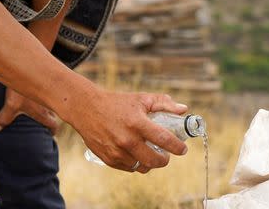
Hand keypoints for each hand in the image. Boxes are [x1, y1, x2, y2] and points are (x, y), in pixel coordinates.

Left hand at [0, 87, 59, 134]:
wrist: (30, 67)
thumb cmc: (24, 90)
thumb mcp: (12, 104)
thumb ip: (4, 118)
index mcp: (42, 113)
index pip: (53, 125)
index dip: (52, 130)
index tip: (50, 133)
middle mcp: (49, 105)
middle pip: (54, 115)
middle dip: (50, 119)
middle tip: (45, 122)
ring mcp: (49, 93)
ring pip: (51, 102)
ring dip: (47, 105)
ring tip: (39, 107)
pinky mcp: (46, 83)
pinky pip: (48, 90)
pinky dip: (43, 92)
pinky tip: (34, 91)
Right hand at [67, 87, 188, 173]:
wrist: (85, 108)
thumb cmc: (115, 102)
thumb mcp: (140, 99)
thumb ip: (163, 103)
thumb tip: (183, 110)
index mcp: (137, 123)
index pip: (164, 140)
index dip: (178, 147)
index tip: (182, 149)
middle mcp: (127, 139)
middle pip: (155, 160)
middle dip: (164, 160)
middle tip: (165, 154)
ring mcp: (116, 151)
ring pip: (142, 167)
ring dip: (148, 162)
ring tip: (148, 153)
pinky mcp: (108, 158)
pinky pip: (128, 168)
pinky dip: (134, 163)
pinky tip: (134, 154)